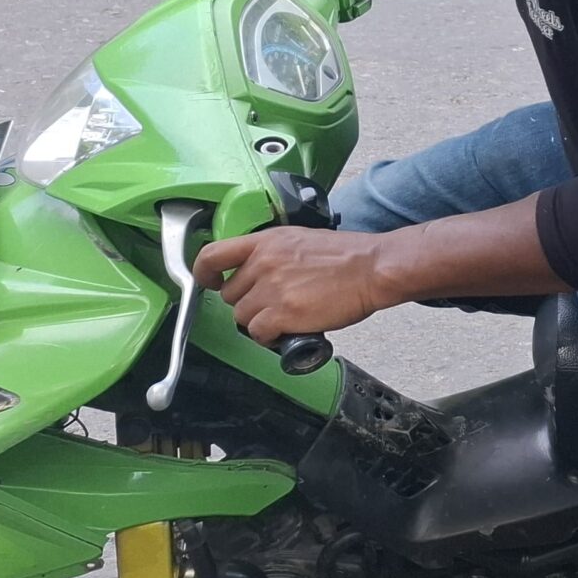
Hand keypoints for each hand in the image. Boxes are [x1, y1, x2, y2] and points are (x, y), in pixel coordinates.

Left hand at [194, 228, 396, 340]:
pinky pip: (258, 333)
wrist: (373, 268)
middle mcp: (263, 263)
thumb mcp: (302, 240)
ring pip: (242, 317)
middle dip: (248, 303)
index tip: (211, 283)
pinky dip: (270, 337)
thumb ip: (274, 253)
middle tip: (272, 304)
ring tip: (285, 318)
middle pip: (231, 294)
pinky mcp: (283, 313)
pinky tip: (288, 330)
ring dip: (260, 322)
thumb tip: (257, 272)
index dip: (204, 274)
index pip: (213, 256)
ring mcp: (272, 288)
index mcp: (267, 241)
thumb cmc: (348, 256)